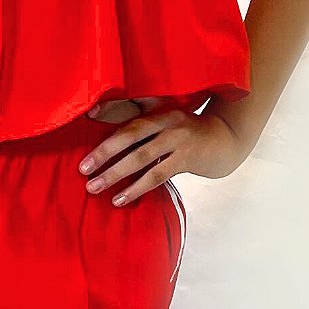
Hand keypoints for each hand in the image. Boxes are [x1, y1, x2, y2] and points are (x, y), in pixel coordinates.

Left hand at [78, 97, 244, 205]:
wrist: (225, 142)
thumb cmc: (188, 131)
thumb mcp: (167, 118)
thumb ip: (140, 117)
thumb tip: (96, 113)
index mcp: (161, 109)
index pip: (129, 114)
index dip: (107, 117)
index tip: (87, 122)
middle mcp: (169, 121)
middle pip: (131, 135)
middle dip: (105, 152)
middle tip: (83, 169)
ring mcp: (179, 140)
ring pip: (142, 157)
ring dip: (116, 174)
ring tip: (95, 187)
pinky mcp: (186, 159)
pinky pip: (157, 175)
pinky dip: (137, 188)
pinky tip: (120, 199)